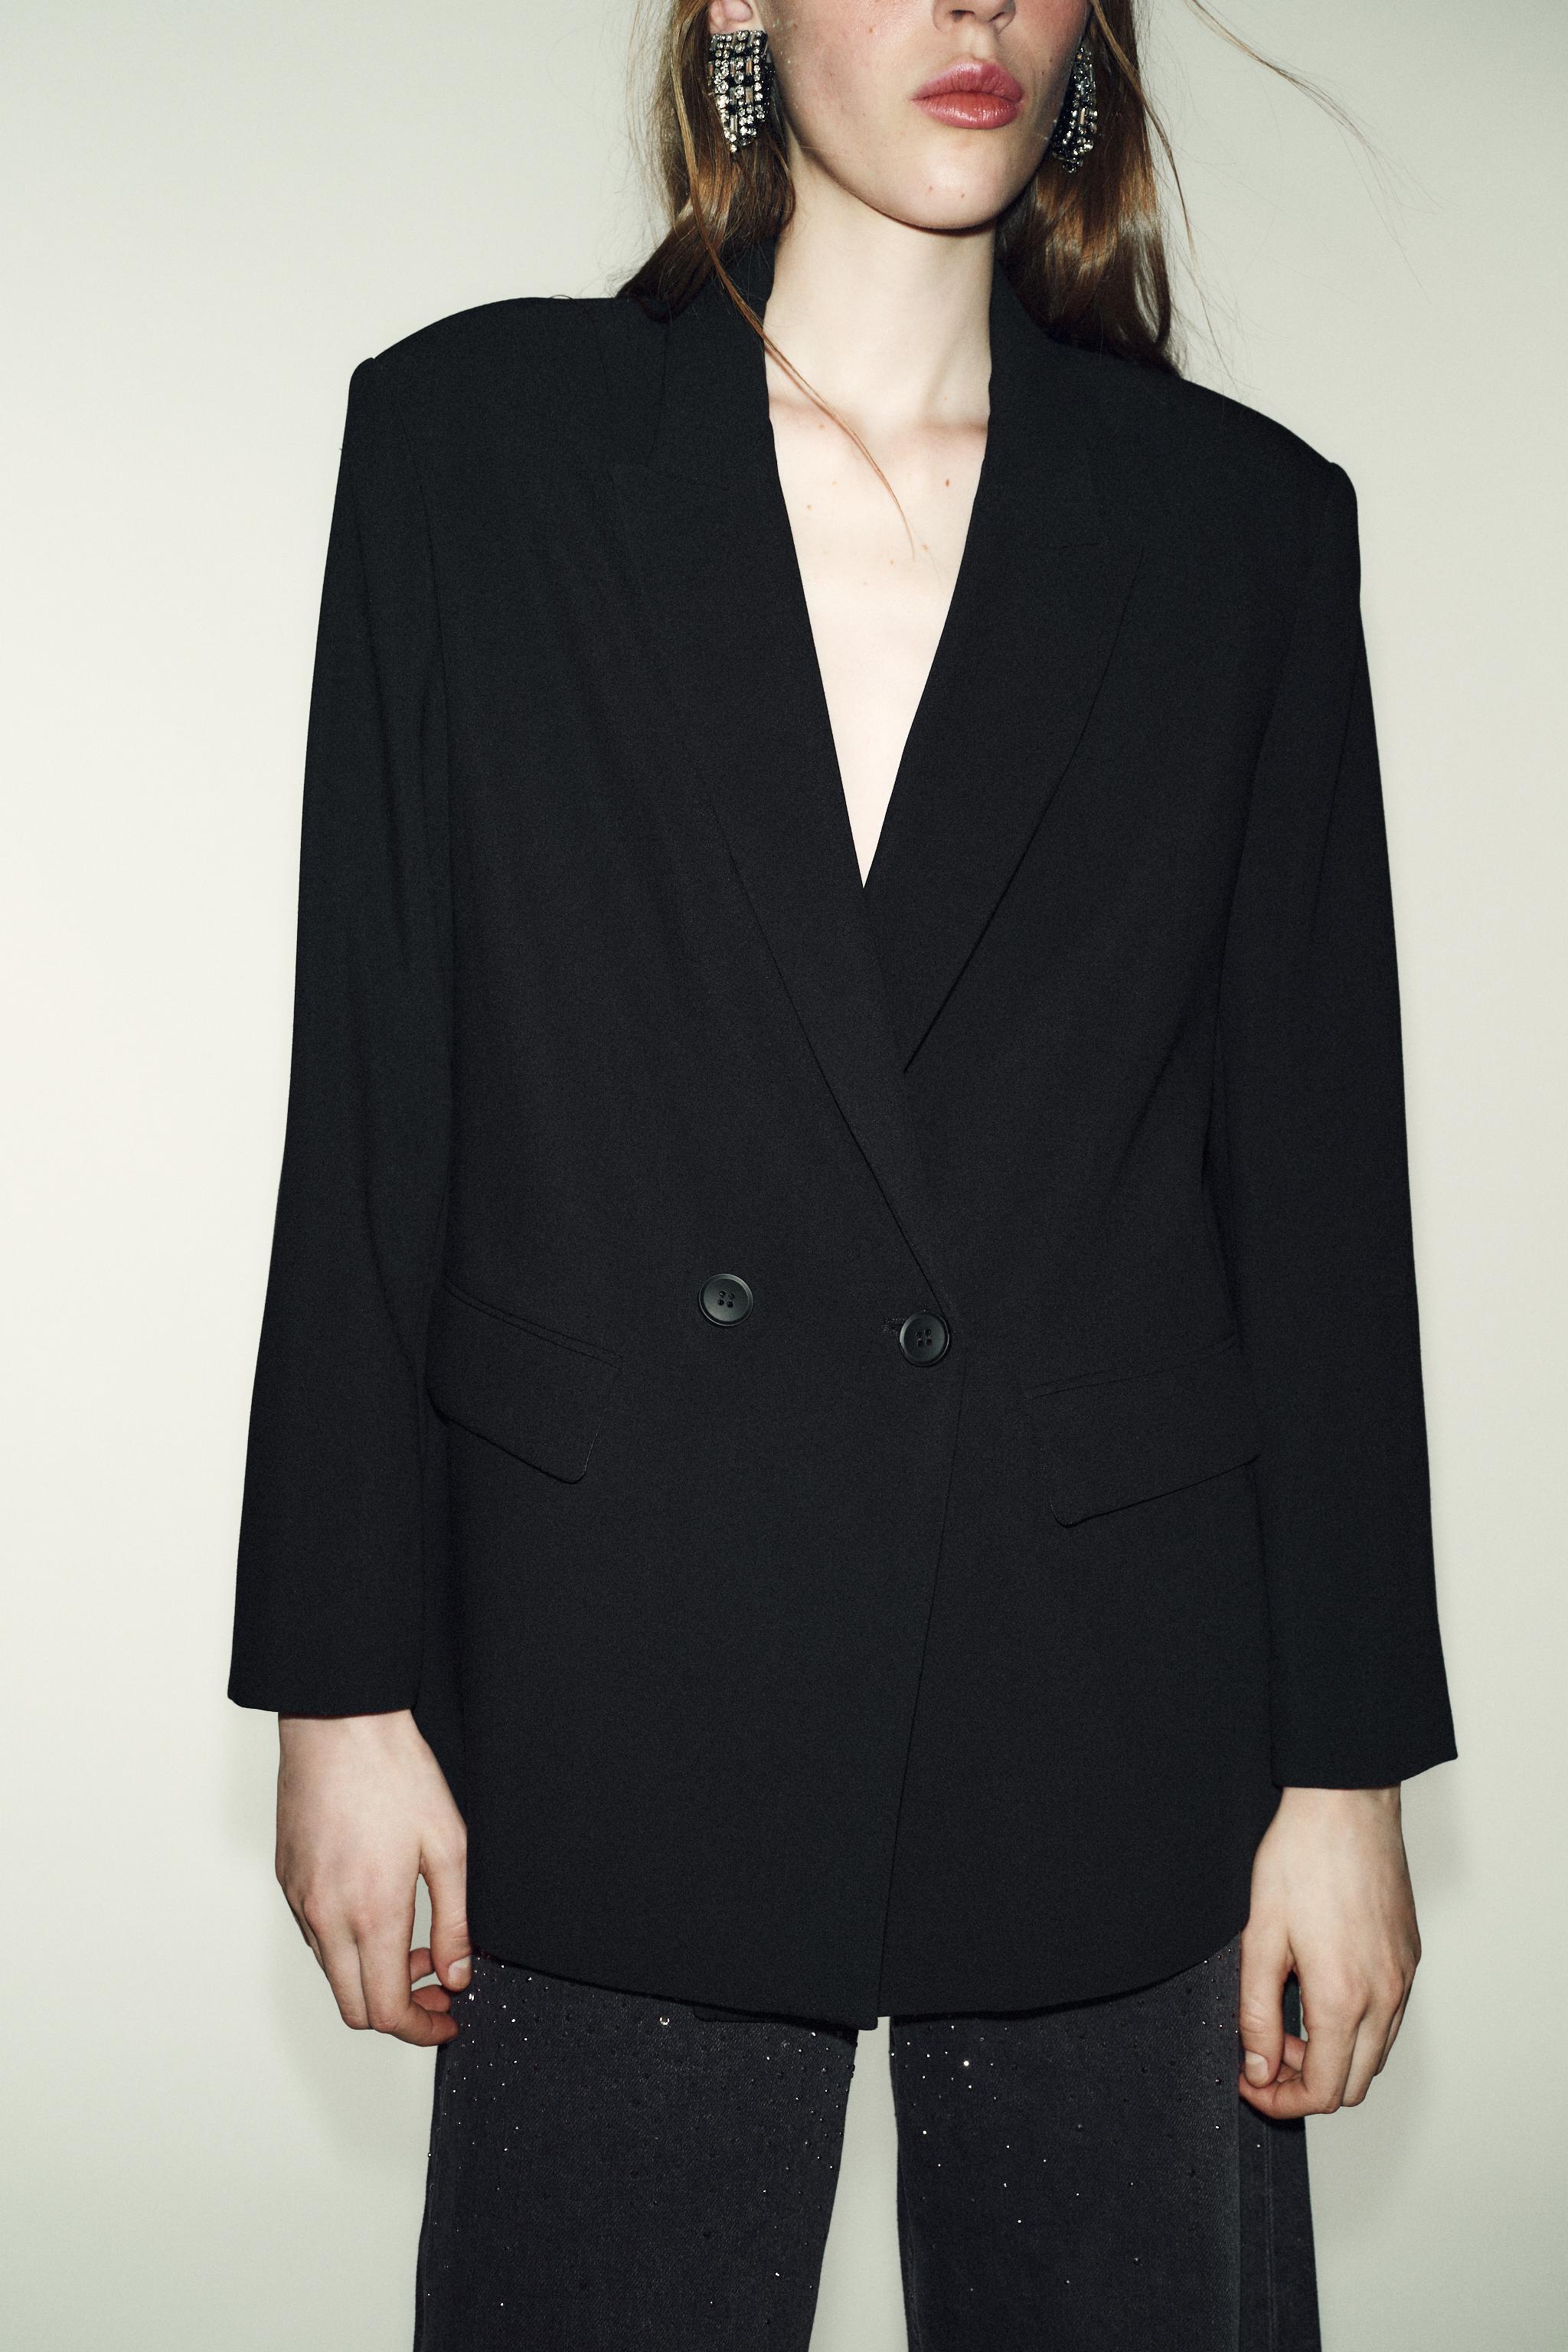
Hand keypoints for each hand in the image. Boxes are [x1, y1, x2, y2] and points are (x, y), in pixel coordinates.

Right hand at [275, 1709, 470, 2045]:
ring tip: (416, 1940)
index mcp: (371, 1913)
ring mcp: (300, 1900)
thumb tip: (458, 1975)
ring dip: (374, 1976)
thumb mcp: (448, 1845)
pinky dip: (349, 1947)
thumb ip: (457, 1920)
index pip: (386, 2011)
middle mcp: (326, 1917)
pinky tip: (380, 1913)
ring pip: (333, 1973)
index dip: (421, 2029)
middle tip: (437, 1985)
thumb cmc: (394, 1772)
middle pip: (354, 2007)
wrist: (338, 1723)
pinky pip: (315, 1938)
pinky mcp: (287, 1880)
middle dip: (399, 2012)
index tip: (448, 2017)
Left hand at [1238, 1784, 1418, 2117]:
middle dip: (1306, 2084)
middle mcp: (1385, 1996)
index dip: (1281, 2101)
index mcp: (1344, 1998)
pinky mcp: (1410, 1956)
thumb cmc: (1301, 1856)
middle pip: (1355, 2084)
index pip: (1324, 2092)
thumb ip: (1255, 2013)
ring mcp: (1404, 1977)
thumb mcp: (1259, 1936)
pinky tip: (1320, 1992)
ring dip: (1334, 2056)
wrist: (1346, 1802)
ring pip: (1376, 2054)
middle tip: (1265, 2054)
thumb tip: (1258, 2068)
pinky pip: (1390, 2017)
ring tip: (1288, 2020)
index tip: (1250, 2081)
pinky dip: (1357, 2026)